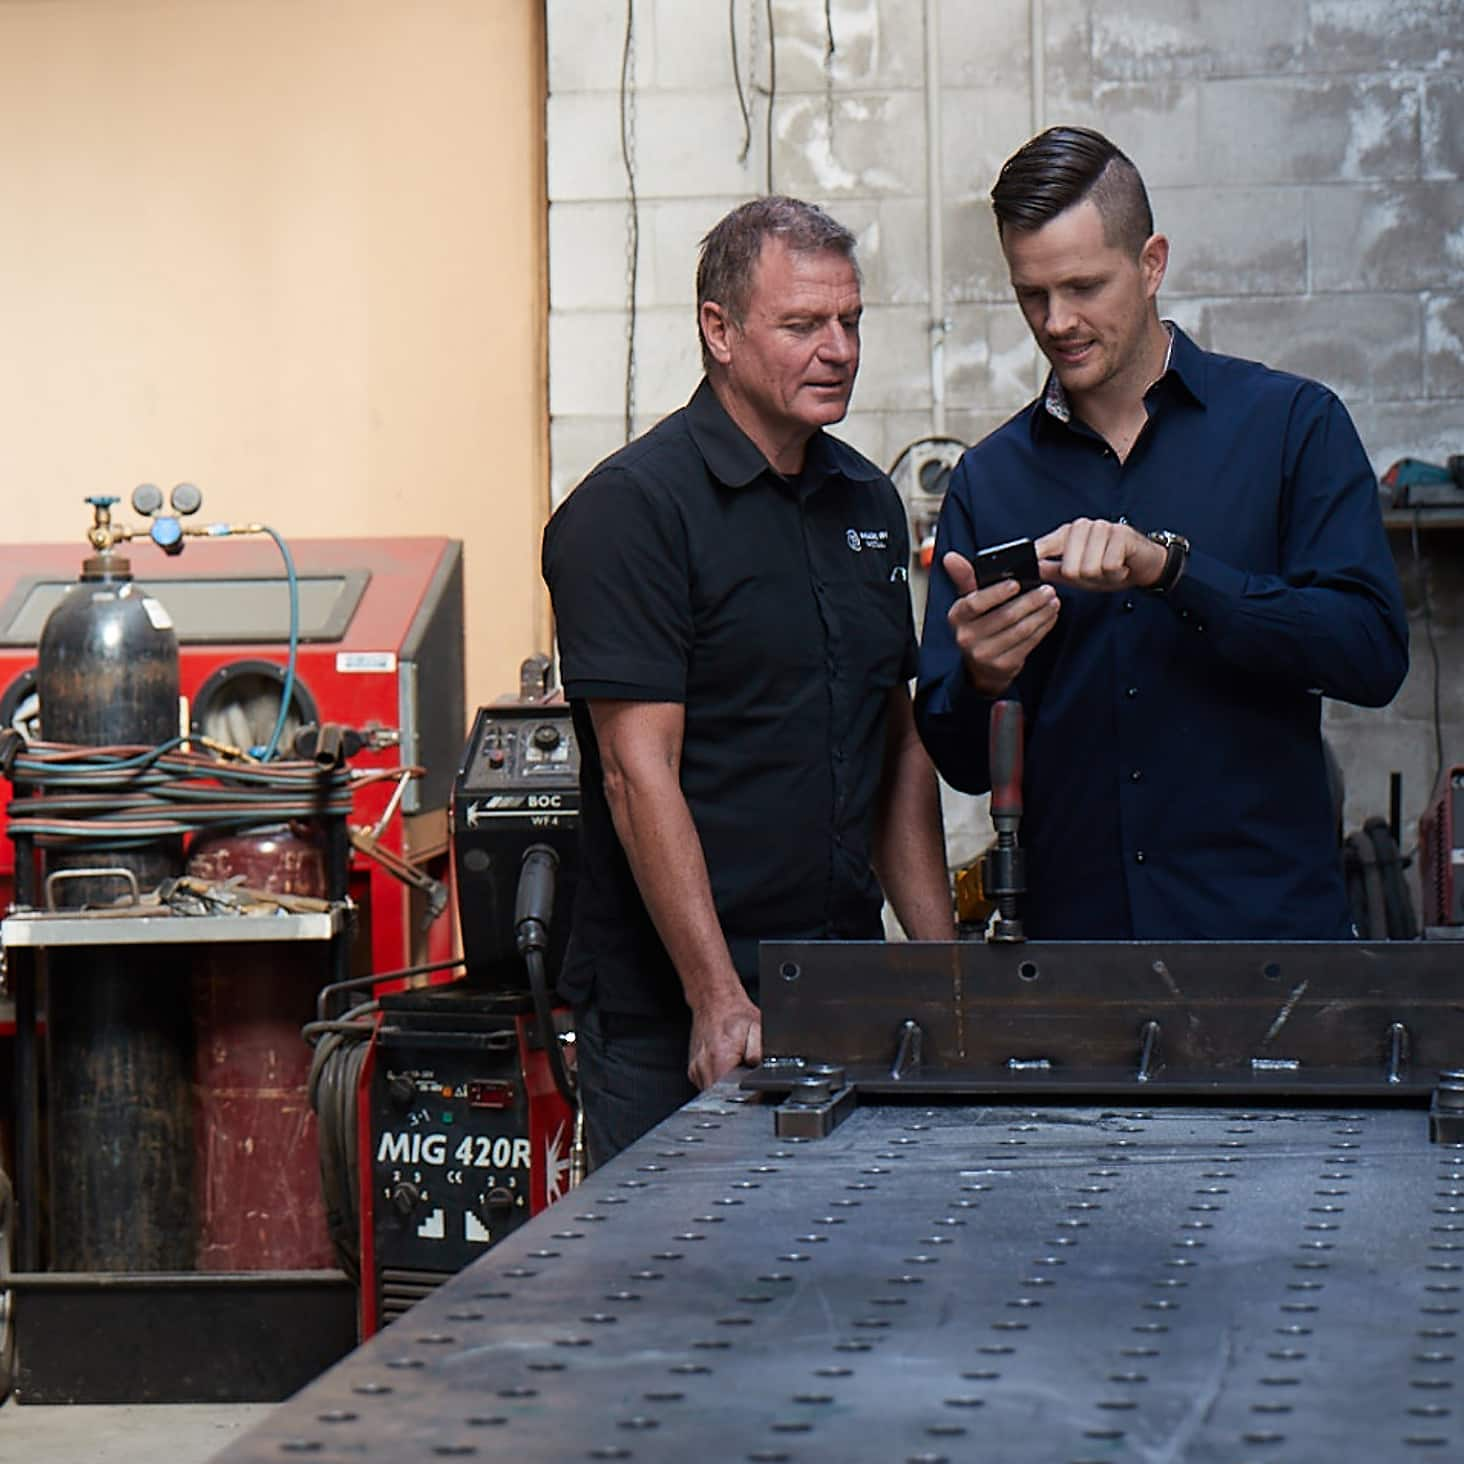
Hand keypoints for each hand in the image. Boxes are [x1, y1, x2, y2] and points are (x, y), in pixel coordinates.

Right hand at [687, 987, 762, 1089]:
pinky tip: (725, 1066)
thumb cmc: (735, 1014)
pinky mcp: (693, 1069)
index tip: (753, 1091)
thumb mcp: (758, 1028)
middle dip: (735, 1092)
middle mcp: (704, 1065)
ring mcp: (696, 1068)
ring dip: (725, 1087)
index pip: (730, 1094)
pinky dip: (717, 1080)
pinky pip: (706, 1084)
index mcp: (719, 1058)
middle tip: (745, 1075)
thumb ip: (759, 1051)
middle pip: (720, 1097)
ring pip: (712, 1092)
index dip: (745, 1097)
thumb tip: (759, 1068)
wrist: (714, 1002)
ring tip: (734, 1068)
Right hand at [943, 551, 1059, 696]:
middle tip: (1047, 590)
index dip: (996, 593)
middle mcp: (967, 637)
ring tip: (1053, 601)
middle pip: (1004, 616)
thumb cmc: (977, 625)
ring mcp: (985, 654)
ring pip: (1020, 630)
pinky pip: (1028, 643)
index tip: (1016, 583)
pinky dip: (1043, 628)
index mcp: (957, 617)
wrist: (980, 666)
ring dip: (1040, 614)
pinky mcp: (1004, 666)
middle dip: (1030, 601)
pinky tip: (1050, 616)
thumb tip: (950, 557)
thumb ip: (964, 577)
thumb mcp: (967, 601)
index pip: (975, 603)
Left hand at [1035, 518, 1165, 590]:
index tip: (1027, 567)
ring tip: (1111, 568)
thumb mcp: (1077, 573)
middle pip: (1069, 569)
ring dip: (1103, 577)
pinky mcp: (1121, 534)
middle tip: (1098, 572)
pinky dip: (1117, 573)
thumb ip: (1053, 570)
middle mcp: (1082, 526)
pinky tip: (1121, 565)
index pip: (1044, 547)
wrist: (1144, 564)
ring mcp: (1102, 528)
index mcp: (1068, 533)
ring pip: (1089, 568)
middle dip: (1085, 579)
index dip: (1035, 559)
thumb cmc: (1111, 567)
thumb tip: (1031, 570)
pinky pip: (1109, 566)